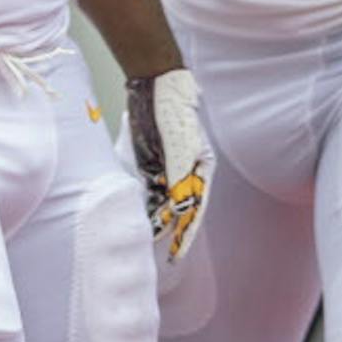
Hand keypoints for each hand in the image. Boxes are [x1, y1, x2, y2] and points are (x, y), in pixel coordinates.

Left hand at [121, 67, 212, 261]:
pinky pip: (148, 188)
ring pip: (163, 200)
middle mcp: (186, 172)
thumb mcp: (181, 149)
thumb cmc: (174, 114)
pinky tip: (139, 216)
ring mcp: (168, 167)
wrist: (154, 86)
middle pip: (180, 208)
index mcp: (202, 170)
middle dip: (172, 230)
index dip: (187, 234)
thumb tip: (180, 210)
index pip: (195, 209)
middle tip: (164, 255)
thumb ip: (180, 180)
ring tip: (149, 241)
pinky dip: (145, 203)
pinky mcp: (150, 161)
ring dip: (157, 219)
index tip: (179, 253)